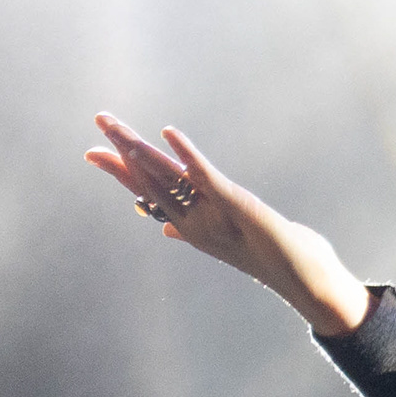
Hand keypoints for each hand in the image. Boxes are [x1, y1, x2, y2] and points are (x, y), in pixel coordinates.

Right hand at [83, 114, 373, 334]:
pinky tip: (169, 133)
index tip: (93, 152)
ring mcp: (211, 214)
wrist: (302, 277)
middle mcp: (194, 220)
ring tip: (117, 126)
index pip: (148, 191)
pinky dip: (187, 155)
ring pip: (169, 177)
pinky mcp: (235, 204)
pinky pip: (205, 177)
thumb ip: (193, 228)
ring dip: (142, 150)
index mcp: (189, 224)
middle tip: (99, 118)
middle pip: (151, 179)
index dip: (121, 170)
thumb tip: (166, 226)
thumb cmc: (269, 256)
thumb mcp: (228, 238)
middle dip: (123, 148)